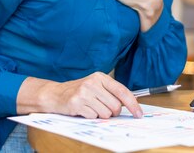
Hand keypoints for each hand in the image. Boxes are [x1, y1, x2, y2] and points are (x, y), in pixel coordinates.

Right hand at [17, 72, 142, 117]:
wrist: (55, 94)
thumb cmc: (79, 91)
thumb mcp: (95, 86)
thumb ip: (110, 92)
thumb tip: (130, 106)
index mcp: (100, 77)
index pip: (122, 91)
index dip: (133, 104)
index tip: (139, 114)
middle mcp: (93, 83)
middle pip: (116, 106)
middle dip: (113, 112)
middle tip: (103, 109)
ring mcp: (84, 92)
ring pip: (106, 113)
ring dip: (100, 115)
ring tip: (91, 108)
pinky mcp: (77, 103)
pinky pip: (94, 117)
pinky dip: (90, 117)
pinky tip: (83, 110)